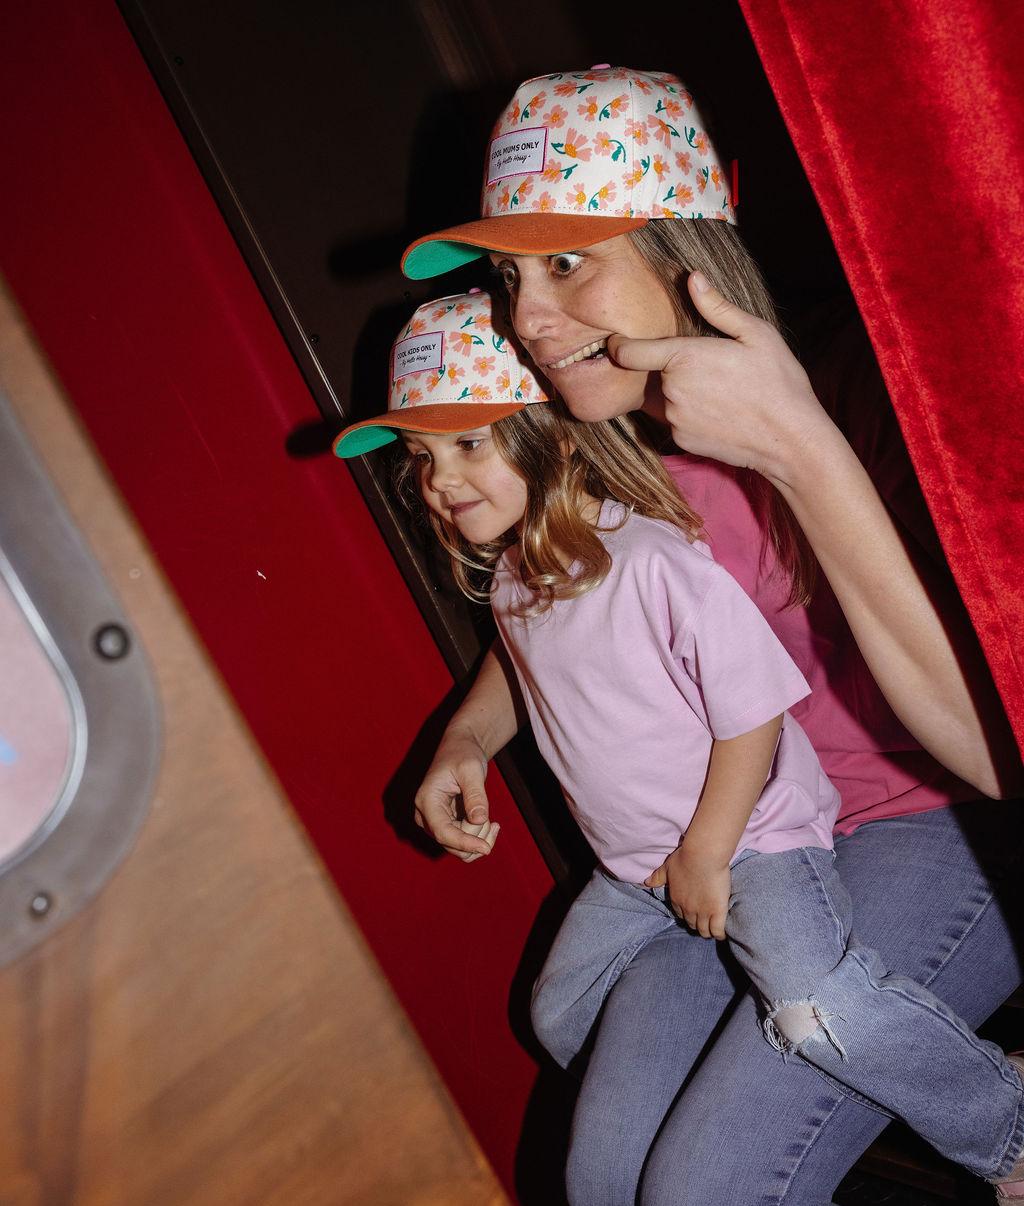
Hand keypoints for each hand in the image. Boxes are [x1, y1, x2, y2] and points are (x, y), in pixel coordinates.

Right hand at [414, 728, 495, 860]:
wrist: (460, 749)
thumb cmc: (463, 754)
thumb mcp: (472, 769)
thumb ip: (475, 794)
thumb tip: (479, 820)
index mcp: (426, 800)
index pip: (443, 832)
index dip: (464, 843)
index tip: (487, 848)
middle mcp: (425, 816)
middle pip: (451, 843)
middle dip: (477, 836)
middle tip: (494, 820)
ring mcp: (434, 823)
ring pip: (458, 848)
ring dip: (479, 837)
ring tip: (491, 818)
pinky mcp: (444, 827)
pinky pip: (462, 844)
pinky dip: (479, 838)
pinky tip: (491, 824)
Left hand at [607, 272, 836, 486]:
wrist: (790, 439)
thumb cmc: (778, 381)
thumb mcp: (755, 334)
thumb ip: (717, 307)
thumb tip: (693, 278)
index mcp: (684, 358)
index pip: (629, 352)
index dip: (619, 346)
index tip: (617, 342)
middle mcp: (671, 391)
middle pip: (653, 374)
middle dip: (670, 368)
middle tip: (709, 368)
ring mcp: (674, 419)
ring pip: (664, 398)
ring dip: (679, 392)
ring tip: (719, 391)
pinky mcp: (680, 441)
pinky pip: (674, 421)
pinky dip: (688, 414)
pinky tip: (718, 411)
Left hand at [645, 843, 730, 938]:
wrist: (703, 856)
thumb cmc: (685, 858)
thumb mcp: (667, 867)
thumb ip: (658, 877)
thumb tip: (646, 883)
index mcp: (676, 899)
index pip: (679, 914)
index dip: (686, 914)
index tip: (691, 913)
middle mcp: (687, 909)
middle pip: (692, 924)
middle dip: (696, 924)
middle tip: (704, 921)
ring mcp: (703, 912)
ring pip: (704, 931)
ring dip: (707, 931)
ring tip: (712, 928)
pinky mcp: (717, 912)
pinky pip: (717, 931)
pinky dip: (719, 934)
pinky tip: (721, 933)